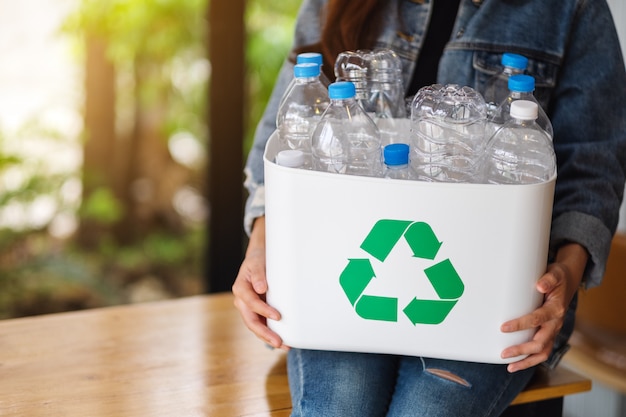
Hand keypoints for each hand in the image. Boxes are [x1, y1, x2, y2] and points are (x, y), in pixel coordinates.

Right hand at [232, 217, 288, 349]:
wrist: (258, 259)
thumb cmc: (258, 260)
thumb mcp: (257, 262)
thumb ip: (259, 274)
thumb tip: (260, 288)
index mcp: (240, 289)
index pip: (251, 303)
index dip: (263, 310)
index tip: (277, 316)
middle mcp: (242, 301)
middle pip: (251, 321)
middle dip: (265, 333)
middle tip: (278, 342)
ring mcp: (249, 308)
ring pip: (257, 326)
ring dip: (269, 338)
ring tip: (285, 345)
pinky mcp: (257, 311)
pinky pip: (262, 324)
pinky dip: (271, 333)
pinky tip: (283, 340)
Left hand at [500, 243, 587, 371]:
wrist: (567, 282)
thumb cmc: (557, 278)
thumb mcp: (555, 273)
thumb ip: (548, 279)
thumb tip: (540, 286)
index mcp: (556, 309)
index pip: (537, 320)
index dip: (520, 325)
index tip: (503, 327)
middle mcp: (556, 323)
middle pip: (540, 343)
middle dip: (521, 350)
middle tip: (503, 353)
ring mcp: (553, 331)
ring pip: (543, 352)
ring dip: (526, 361)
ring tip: (510, 367)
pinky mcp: (549, 334)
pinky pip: (542, 351)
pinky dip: (530, 359)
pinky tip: (516, 363)